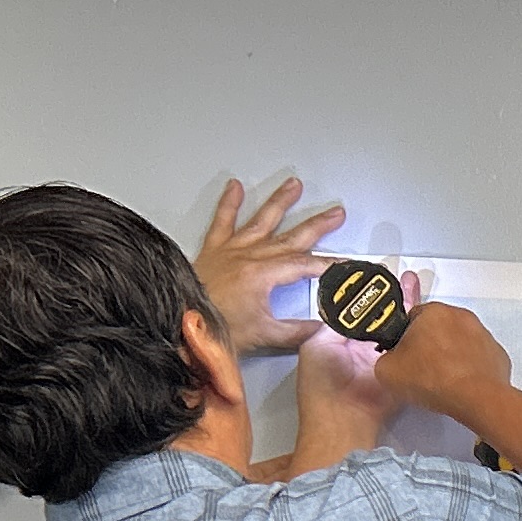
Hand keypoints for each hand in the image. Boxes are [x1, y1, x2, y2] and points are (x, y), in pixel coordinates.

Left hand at [192, 176, 345, 353]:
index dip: (328, 265)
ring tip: (293, 185)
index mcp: (262, 275)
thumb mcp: (263, 335)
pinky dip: (228, 202)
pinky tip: (235, 186)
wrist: (178, 323)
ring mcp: (230, 250)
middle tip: (335, 213)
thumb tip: (318, 330)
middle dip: (317, 225)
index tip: (343, 265)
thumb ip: (296, 332)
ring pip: (261, 220)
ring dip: (280, 201)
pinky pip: (222, 221)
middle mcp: (248, 257)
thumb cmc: (213, 327)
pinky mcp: (212, 250)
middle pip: (291, 236)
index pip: (305, 266)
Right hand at [383, 302, 510, 418]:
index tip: (403, 356)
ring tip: (443, 382)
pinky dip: (471, 369)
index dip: (404, 338)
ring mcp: (484, 334)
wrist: (476, 398)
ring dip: (452, 356)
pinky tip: (463, 386)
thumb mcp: (387, 371)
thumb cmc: (432, 379)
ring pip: (460, 342)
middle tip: (421, 371)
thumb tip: (393, 362)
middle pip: (438, 329)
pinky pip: (479, 359)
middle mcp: (461, 315)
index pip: (411, 318)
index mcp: (433, 311)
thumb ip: (385, 359)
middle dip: (429, 346)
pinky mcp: (498, 354)